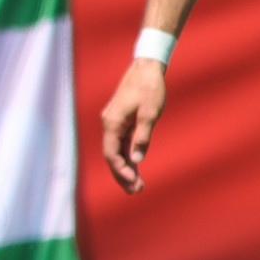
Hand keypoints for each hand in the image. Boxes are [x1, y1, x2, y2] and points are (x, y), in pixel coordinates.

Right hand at [100, 58, 167, 193]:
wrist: (146, 67)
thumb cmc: (150, 89)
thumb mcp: (150, 113)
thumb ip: (143, 138)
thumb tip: (137, 161)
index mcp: (112, 123)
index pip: (111, 153)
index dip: (121, 170)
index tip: (133, 182)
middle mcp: (109, 124)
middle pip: (112, 155)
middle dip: (122, 175)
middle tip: (136, 191)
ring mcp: (114, 122)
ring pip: (117, 151)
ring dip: (126, 168)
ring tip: (137, 186)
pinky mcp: (121, 120)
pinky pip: (122, 143)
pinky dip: (128, 156)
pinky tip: (136, 168)